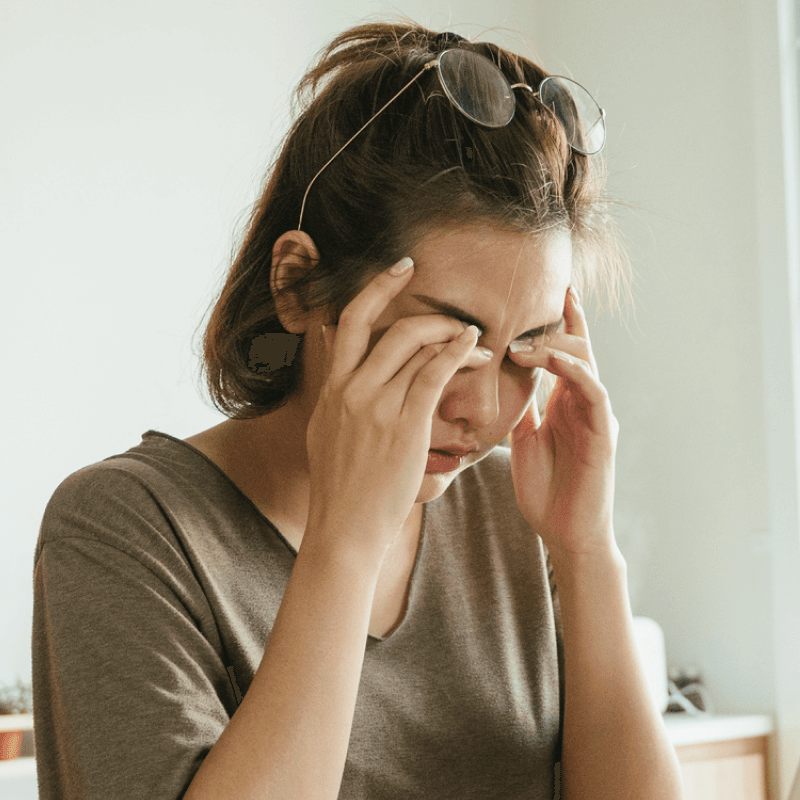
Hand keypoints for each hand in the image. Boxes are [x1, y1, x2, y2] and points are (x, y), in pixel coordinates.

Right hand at [304, 259, 485, 554]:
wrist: (344, 530)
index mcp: (331, 389)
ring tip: (475, 342)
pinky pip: (434, 372)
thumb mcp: (324, 431)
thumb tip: (328, 351)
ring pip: (416, 345)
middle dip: (425, 308)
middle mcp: (350, 390)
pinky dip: (457, 353)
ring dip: (452, 336)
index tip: (400, 269)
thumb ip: (333, 391)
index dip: (376, 288)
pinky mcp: (403, 425)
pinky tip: (474, 348)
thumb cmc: (342, 490)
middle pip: (387, 325)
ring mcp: (375, 405)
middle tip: (453, 310)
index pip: (348, 321)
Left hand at [508, 288, 617, 558]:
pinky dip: (574, 371)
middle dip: (559, 325)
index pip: (566, 352)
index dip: (563, 320)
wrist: (565, 536)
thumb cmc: (546, 494)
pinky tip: (552, 360)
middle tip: (529, 312)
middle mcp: (585, 404)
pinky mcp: (604, 434)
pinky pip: (594, 391)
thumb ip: (521, 409)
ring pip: (586, 363)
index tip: (555, 289)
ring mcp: (597, 417)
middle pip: (579, 347)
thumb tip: (501, 378)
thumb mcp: (523, 442)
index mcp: (566, 403)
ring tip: (522, 344)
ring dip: (556, 347)